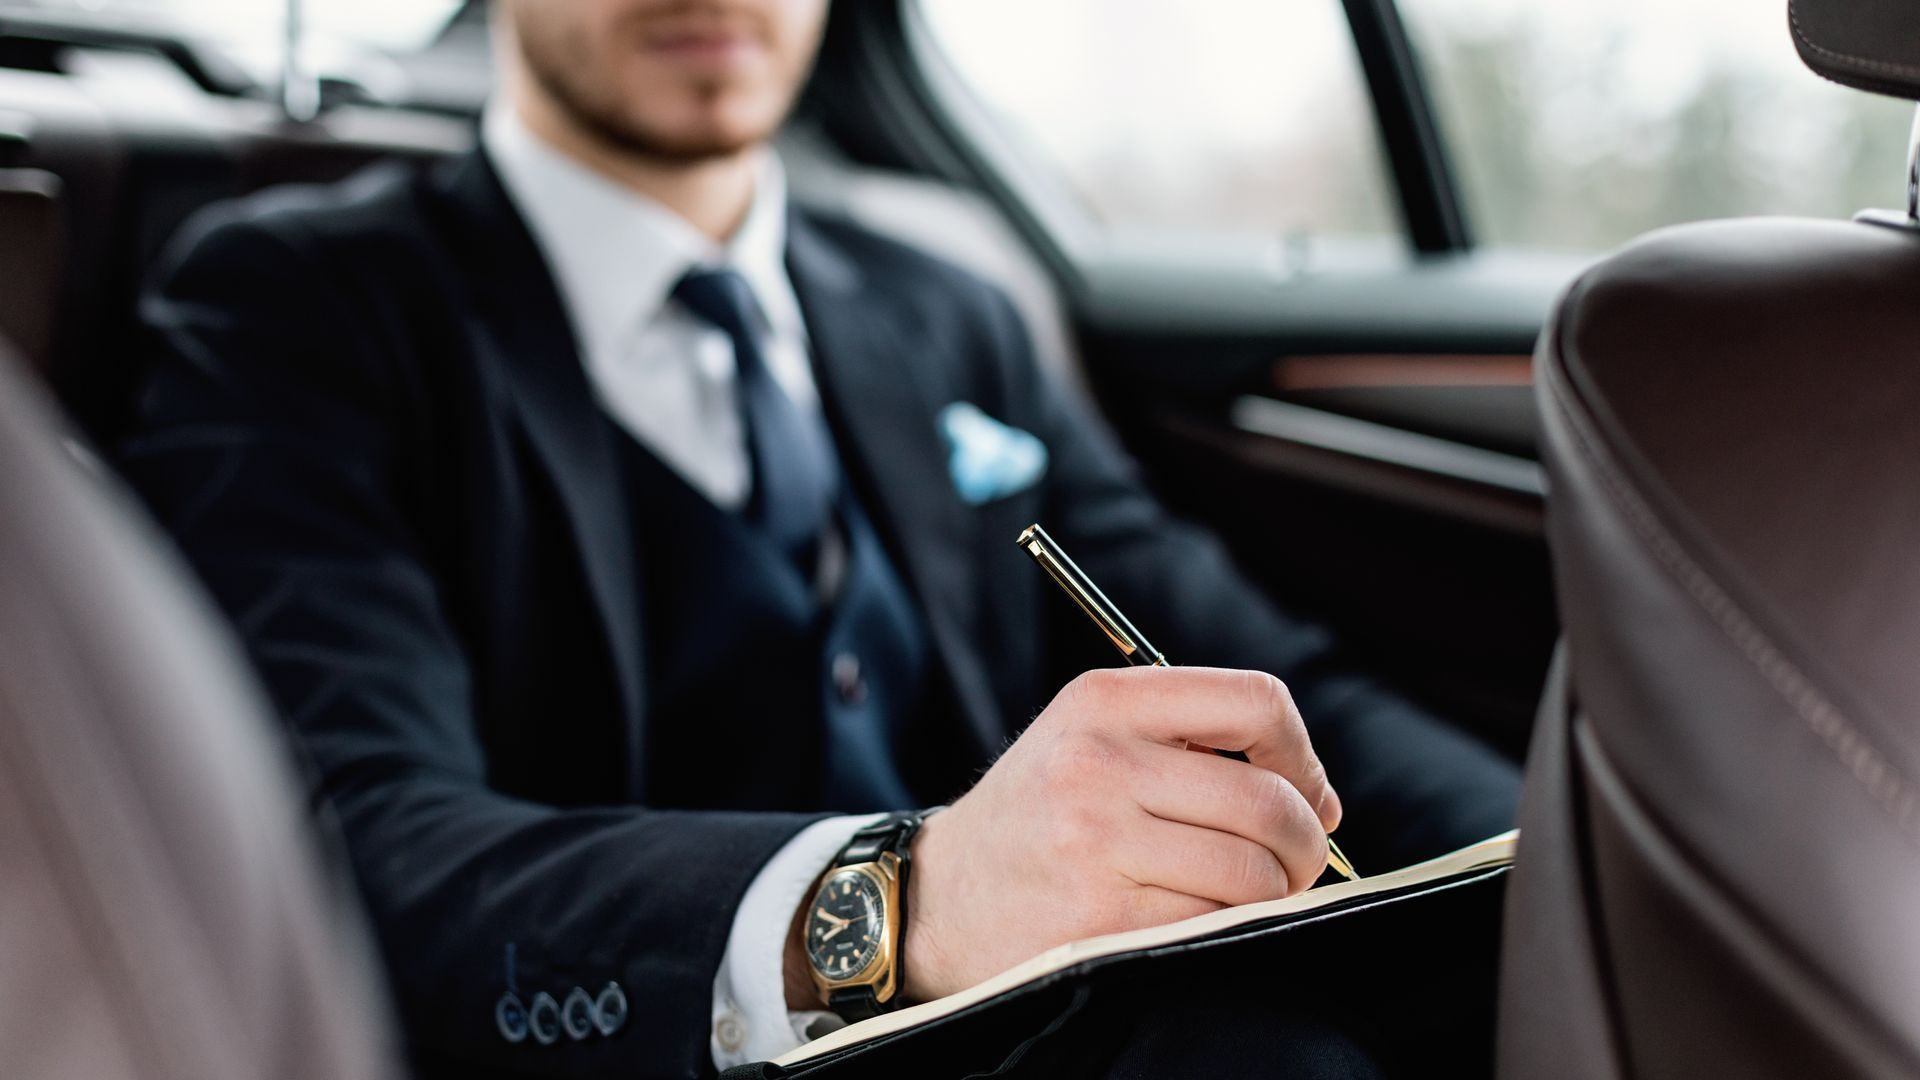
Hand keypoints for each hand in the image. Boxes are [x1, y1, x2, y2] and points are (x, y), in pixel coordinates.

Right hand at [901, 667, 1339, 1001]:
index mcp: (1105, 700)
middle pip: (1267, 800)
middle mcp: (1098, 760)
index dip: (1303, 754)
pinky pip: (1212, 924)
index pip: (1255, 702)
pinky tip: (1197, 919)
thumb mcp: (1091, 737)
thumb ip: (1190, 742)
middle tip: (1298, 864)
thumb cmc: (1039, 815)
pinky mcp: (1098, 912)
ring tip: (1249, 895)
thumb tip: (1317, 798)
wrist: (940, 895)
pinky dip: (1225, 928)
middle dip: (1305, 844)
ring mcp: (1096, 838)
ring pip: (1250, 872)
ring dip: (1272, 894)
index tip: (1308, 792)